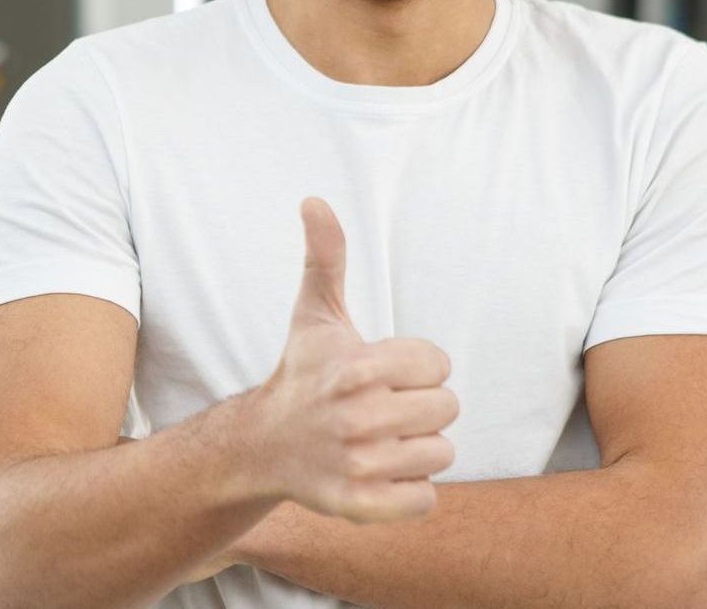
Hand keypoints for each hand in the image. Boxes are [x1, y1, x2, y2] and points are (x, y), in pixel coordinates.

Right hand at [246, 198, 457, 523]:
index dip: (417, 368)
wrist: (261, 446)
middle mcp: (358, 419)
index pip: (439, 366)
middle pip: (446, 410)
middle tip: (380, 409)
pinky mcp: (360, 505)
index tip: (383, 373)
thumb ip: (325, 256)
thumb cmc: (301, 374)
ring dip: (416, 448)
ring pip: (440, 454)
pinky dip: (410, 490)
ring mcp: (359, 465)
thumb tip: (314, 200)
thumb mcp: (315, 314)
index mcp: (357, 369)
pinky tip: (379, 472)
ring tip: (378, 440)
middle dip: (419, 407)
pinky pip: (425, 498)